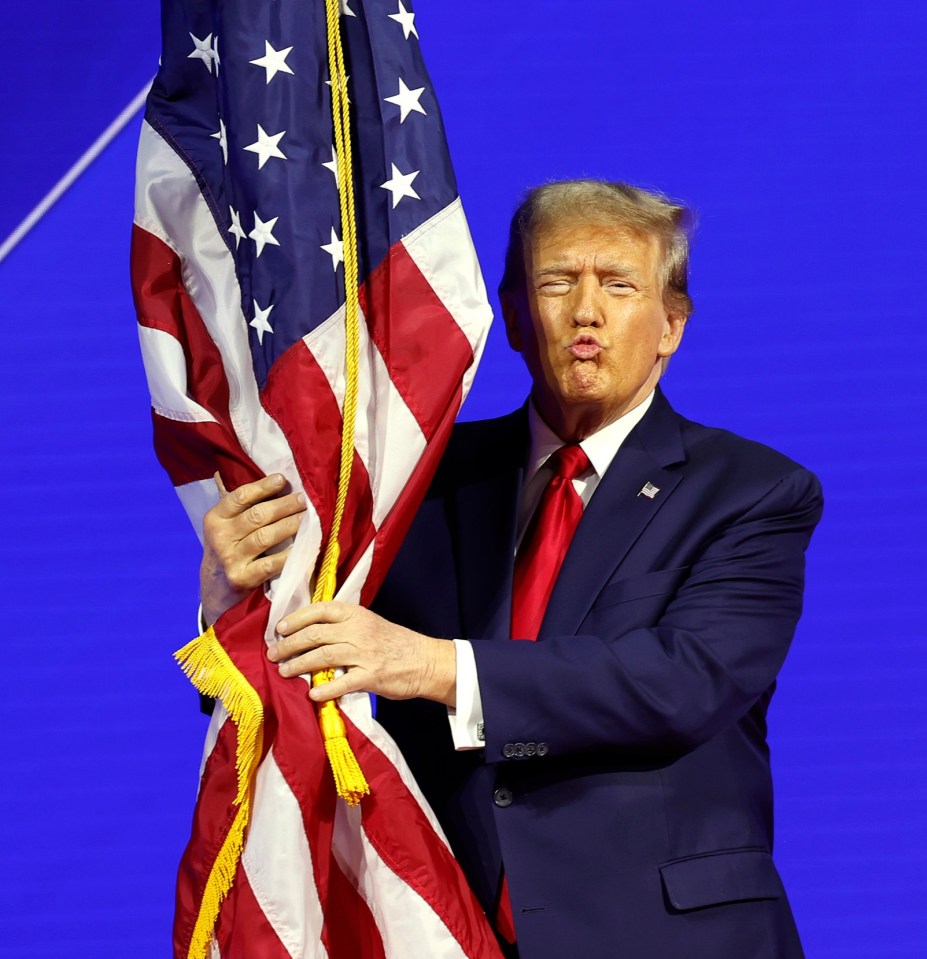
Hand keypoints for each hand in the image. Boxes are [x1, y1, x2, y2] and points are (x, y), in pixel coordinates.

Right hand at [200, 472, 306, 624]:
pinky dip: (291, 554)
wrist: (215, 589)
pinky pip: (272, 563)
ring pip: (266, 537)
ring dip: (290, 525)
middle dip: (284, 505)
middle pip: (257, 516)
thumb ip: (241, 505)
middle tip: (304, 499)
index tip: (283, 479)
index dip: (263, 486)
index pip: (240, 497)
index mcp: (215, 518)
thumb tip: (271, 477)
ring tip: (308, 518)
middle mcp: (220, 537)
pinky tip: (306, 546)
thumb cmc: (228, 549)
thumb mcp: (225, 526)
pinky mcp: (242, 578)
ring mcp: (230, 559)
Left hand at [268, 602, 456, 706]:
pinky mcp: (372, 676)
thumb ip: (343, 626)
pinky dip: (325, 688)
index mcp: (356, 614)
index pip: (320, 610)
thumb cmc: (394, 643)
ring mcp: (365, 653)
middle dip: (290, 645)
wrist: (425, 660)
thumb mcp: (369, 624)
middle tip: (273, 654)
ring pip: (323, 656)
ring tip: (283, 672)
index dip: (296, 618)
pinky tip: (312, 694)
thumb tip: (308, 633)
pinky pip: (343, 682)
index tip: (279, 628)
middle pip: (315, 634)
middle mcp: (358, 630)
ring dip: (299, 665)